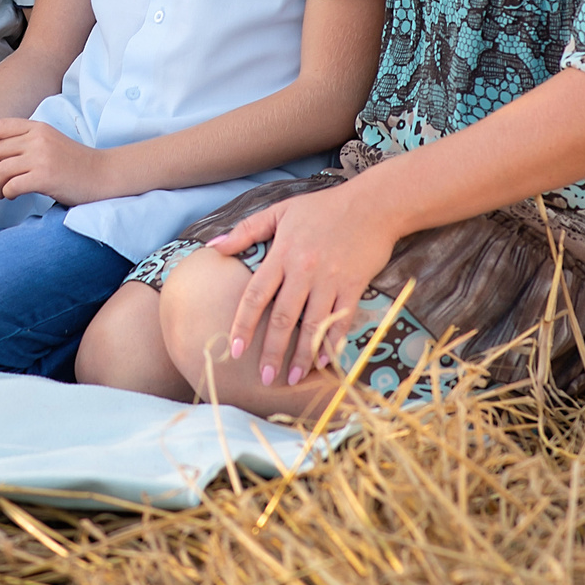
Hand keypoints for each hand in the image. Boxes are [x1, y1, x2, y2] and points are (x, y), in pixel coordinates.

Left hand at [0, 117, 107, 206]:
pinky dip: (7, 193)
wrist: (104, 175)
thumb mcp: (49, 142)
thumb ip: (25, 143)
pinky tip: (12, 196)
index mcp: (38, 127)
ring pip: (1, 170)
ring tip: (1, 191)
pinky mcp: (45, 178)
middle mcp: (38, 139)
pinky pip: (12, 185)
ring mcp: (42, 158)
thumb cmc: (74, 163)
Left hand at [210, 184, 404, 389]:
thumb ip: (246, 230)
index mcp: (282, 254)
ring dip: (301, 355)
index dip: (244, 325)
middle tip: (263, 378)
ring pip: (312, 325)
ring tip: (291, 379)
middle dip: (272, 351)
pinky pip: (340, 320)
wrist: (372, 205)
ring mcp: (330, 281)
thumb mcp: (280, 210)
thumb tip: (213, 246)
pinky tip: (322, 362)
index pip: (256, 295)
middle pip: (283, 318)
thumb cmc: (323, 208)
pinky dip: (331, 343)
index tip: (235, 350)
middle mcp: (304, 271)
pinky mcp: (353, 287)